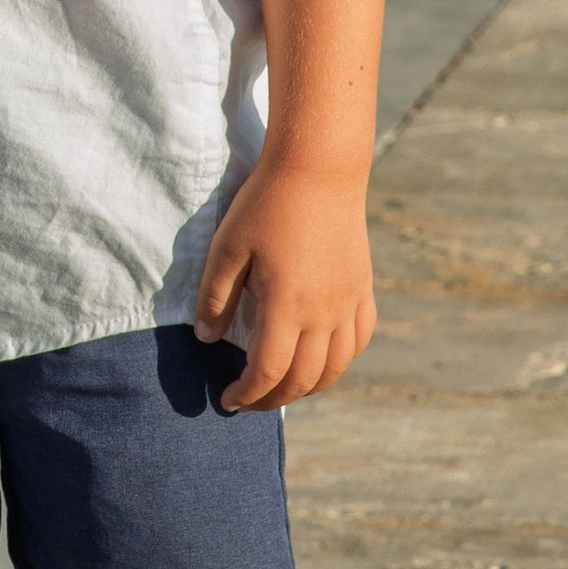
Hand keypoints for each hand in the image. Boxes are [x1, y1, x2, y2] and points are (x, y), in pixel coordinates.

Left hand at [194, 157, 376, 410]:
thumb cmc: (266, 204)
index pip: (268, 372)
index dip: (247, 394)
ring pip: (335, 368)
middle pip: (302, 379)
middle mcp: (324, 313)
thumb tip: (205, 338)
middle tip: (248, 400)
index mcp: (287, 305)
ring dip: (307, 387)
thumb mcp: (227, 248)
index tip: (227, 399)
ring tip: (281, 387)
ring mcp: (348, 303)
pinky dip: (339, 361)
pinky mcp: (363, 289)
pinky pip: (358, 340)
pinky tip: (321, 359)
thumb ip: (215, 298)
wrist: (319, 168)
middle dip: (272, 398)